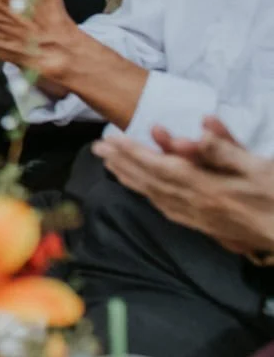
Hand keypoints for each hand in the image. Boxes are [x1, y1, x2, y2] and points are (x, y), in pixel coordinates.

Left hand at [95, 120, 273, 256]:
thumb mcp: (260, 167)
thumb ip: (226, 150)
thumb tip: (199, 128)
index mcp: (206, 188)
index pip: (158, 167)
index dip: (132, 153)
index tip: (110, 140)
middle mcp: (197, 205)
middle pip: (150, 182)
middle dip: (122, 164)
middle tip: (98, 149)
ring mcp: (201, 219)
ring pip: (156, 197)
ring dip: (131, 179)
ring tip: (111, 166)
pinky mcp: (209, 228)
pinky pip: (170, 211)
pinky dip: (151, 198)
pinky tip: (145, 193)